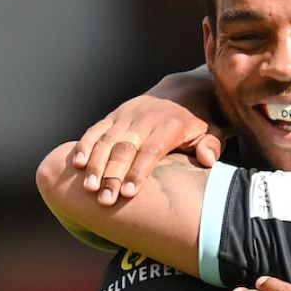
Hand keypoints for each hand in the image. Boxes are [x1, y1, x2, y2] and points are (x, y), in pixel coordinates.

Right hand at [73, 68, 223, 205]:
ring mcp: (126, 115)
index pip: (150, 151)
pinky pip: (96, 130)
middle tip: (105, 200)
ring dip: (96, 165)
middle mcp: (144, 118)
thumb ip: (212, 145)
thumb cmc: (201, 121)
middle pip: (124, 148)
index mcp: (169, 125)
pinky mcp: (115, 115)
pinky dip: (85, 145)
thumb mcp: (214, 131)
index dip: (138, 172)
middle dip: (113, 175)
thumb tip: (207, 159)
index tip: (128, 194)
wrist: (184, 91)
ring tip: (89, 189)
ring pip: (106, 140)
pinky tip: (77, 164)